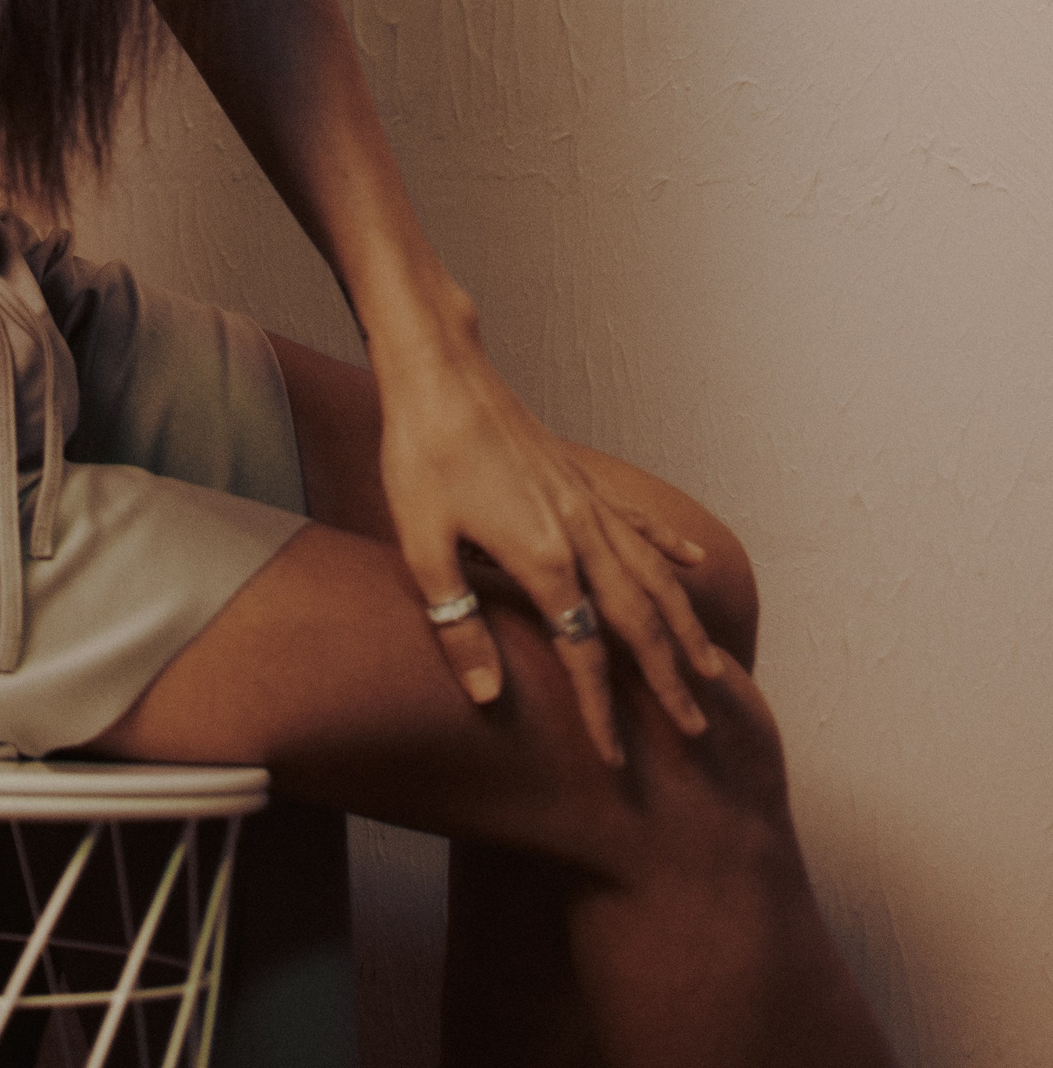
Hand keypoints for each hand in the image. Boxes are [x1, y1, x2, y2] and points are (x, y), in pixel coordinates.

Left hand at [375, 328, 723, 765]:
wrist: (439, 370)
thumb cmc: (421, 453)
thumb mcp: (421, 546)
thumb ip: (458, 624)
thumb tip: (488, 696)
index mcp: (542, 559)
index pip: (582, 652)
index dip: (600, 711)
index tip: (616, 761)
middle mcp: (579, 534)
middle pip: (638, 620)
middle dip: (668, 679)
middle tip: (699, 729)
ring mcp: (585, 503)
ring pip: (652, 575)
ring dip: (683, 625)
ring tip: (711, 666)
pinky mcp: (578, 477)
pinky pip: (637, 522)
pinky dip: (668, 549)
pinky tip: (693, 565)